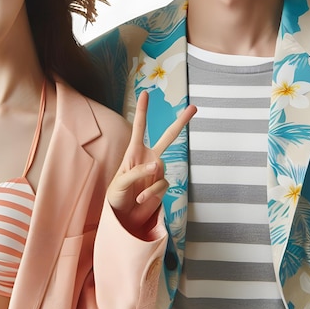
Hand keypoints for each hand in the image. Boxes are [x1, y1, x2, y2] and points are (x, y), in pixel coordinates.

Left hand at [107, 91, 196, 236]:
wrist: (122, 216)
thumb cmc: (116, 195)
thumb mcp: (120, 182)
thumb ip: (138, 171)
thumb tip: (157, 164)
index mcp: (134, 152)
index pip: (140, 127)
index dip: (142, 110)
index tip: (146, 93)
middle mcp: (149, 157)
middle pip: (169, 136)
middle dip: (181, 122)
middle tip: (194, 107)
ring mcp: (157, 171)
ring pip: (164, 168)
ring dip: (150, 185)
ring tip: (137, 196)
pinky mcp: (162, 185)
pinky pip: (163, 185)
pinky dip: (152, 193)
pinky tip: (141, 200)